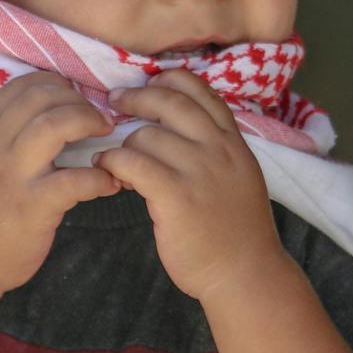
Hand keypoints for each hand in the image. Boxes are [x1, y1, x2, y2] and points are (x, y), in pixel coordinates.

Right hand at [0, 72, 119, 296]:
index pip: (17, 87)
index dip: (51, 83)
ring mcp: (13, 176)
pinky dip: (100, 176)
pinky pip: (75, 179)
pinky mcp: (33, 207)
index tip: (71, 98)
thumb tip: (35, 118)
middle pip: (40, 97)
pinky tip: (109, 182)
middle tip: (95, 118)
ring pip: (55, 125)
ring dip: (88, 122)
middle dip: (76, 100)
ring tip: (104, 135)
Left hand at [95, 68, 282, 300]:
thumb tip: (171, 125)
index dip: (168, 79)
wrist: (246, 273)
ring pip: (145, 134)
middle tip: (114, 103)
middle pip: (169, 101)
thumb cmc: (237, 229)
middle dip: (135, 97)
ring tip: (116, 161)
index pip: (199, 89)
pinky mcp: (176, 196)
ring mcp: (199, 171)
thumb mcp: (239, 176)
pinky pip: (132, 163)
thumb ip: (213, 148)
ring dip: (122, 144)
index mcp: (233, 141)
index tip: (148, 85)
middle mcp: (219, 149)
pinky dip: (112, 162)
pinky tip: (106, 170)